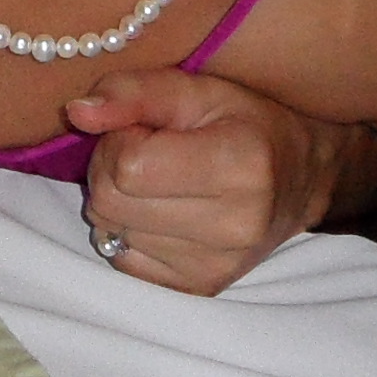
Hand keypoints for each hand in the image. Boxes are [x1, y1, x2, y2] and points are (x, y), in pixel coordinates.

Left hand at [62, 66, 338, 294]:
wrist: (299, 179)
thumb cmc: (247, 124)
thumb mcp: (199, 89)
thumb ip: (135, 93)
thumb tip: (77, 113)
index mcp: (240, 166)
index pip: (127, 165)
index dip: (122, 138)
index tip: (148, 130)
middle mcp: (232, 226)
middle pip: (110, 201)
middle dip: (111, 168)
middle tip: (147, 153)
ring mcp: (214, 266)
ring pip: (110, 230)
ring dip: (118, 201)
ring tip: (158, 182)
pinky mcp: (197, 288)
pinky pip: (121, 259)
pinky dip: (129, 231)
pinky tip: (161, 213)